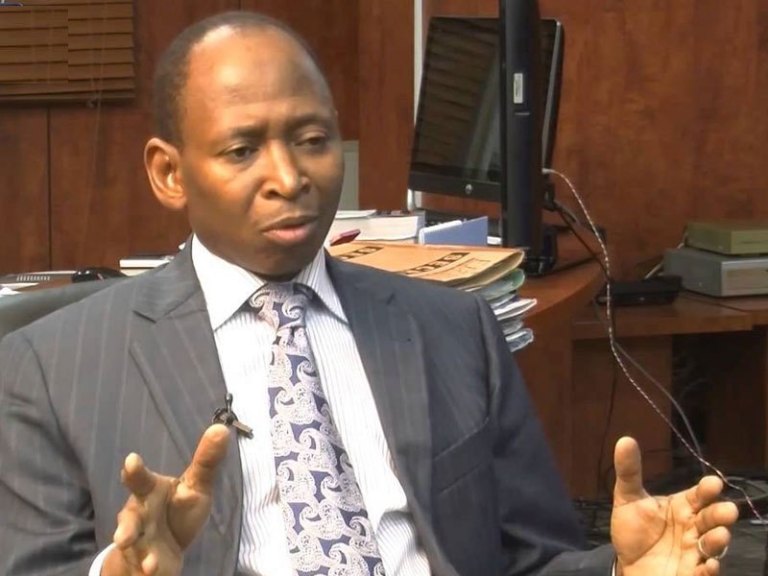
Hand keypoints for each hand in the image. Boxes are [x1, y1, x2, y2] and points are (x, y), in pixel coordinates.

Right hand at [102, 424, 230, 575]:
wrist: (163, 549)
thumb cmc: (178, 510)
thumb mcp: (196, 486)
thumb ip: (206, 461)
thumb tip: (221, 428)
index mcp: (150, 491)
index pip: (140, 480)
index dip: (135, 471)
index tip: (131, 461)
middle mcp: (138, 516)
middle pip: (129, 518)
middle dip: (125, 525)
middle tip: (122, 533)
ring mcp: (138, 541)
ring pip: (133, 547)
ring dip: (136, 552)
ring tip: (142, 557)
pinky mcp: (142, 562)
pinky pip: (142, 566)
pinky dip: (147, 567)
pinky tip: (152, 568)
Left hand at [610, 437, 738, 575]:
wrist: (628, 563)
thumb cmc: (634, 529)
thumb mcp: (627, 498)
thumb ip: (629, 471)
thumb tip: (624, 440)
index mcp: (682, 507)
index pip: (698, 495)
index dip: (706, 490)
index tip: (713, 483)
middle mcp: (692, 527)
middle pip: (711, 519)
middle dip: (720, 514)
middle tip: (728, 510)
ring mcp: (694, 551)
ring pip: (712, 545)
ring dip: (717, 540)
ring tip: (719, 535)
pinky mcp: (691, 572)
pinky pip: (704, 572)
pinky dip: (709, 569)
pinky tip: (709, 565)